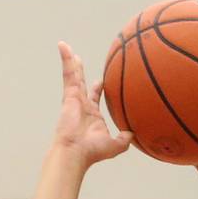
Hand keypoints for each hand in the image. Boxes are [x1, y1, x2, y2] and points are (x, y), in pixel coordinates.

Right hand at [53, 42, 131, 168]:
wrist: (76, 151)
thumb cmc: (93, 151)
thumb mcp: (115, 145)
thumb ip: (124, 139)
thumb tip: (134, 134)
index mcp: (92, 115)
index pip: (95, 98)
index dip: (98, 90)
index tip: (101, 82)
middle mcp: (82, 105)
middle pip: (82, 84)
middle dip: (81, 73)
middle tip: (79, 60)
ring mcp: (74, 99)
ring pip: (73, 76)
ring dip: (71, 62)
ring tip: (67, 48)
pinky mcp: (69, 95)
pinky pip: (68, 73)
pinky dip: (66, 60)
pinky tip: (63, 46)